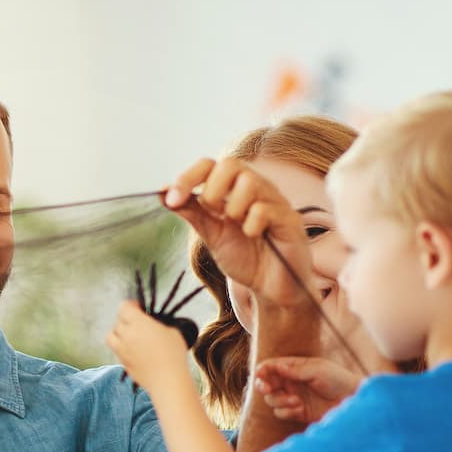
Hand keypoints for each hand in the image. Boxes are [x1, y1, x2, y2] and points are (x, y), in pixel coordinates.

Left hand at [105, 299, 191, 397]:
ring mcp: (122, 351)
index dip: (131, 306)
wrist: (167, 380)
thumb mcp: (172, 331)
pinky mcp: (123, 364)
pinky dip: (121, 347)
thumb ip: (159, 323)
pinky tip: (134, 350)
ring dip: (118, 333)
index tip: (139, 308)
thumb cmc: (174, 354)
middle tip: (137, 323)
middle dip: (126, 320)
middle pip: (117, 322)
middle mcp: (126, 336)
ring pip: (110, 337)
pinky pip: (116, 351)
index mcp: (138, 324)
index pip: (124, 308)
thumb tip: (154, 323)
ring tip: (130, 336)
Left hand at [163, 157, 314, 310]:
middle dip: (212, 189)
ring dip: (233, 207)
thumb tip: (162, 193)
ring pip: (249, 182)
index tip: (170, 199)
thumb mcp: (211, 234)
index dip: (187, 177)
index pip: (209, 165)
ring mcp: (274, 201)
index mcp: (233, 189)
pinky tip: (253, 236)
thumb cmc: (244, 257)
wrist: (270, 287)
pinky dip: (251, 224)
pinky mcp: (289, 219)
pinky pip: (265, 209)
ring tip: (237, 226)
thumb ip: (192, 212)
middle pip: (230, 164)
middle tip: (212, 214)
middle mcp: (256, 188)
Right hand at [254, 355, 362, 423]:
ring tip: (296, 401)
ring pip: (271, 400)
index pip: (272, 366)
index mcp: (295, 367)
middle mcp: (291, 382)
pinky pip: (280, 413)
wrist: (352, 401)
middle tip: (267, 389)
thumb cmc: (339, 380)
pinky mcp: (297, 412)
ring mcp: (293, 397)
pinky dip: (286, 411)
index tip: (261, 374)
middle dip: (264, 387)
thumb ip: (296, 369)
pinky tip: (300, 408)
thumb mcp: (318, 370)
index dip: (263, 370)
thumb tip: (276, 367)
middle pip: (266, 384)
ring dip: (279, 400)